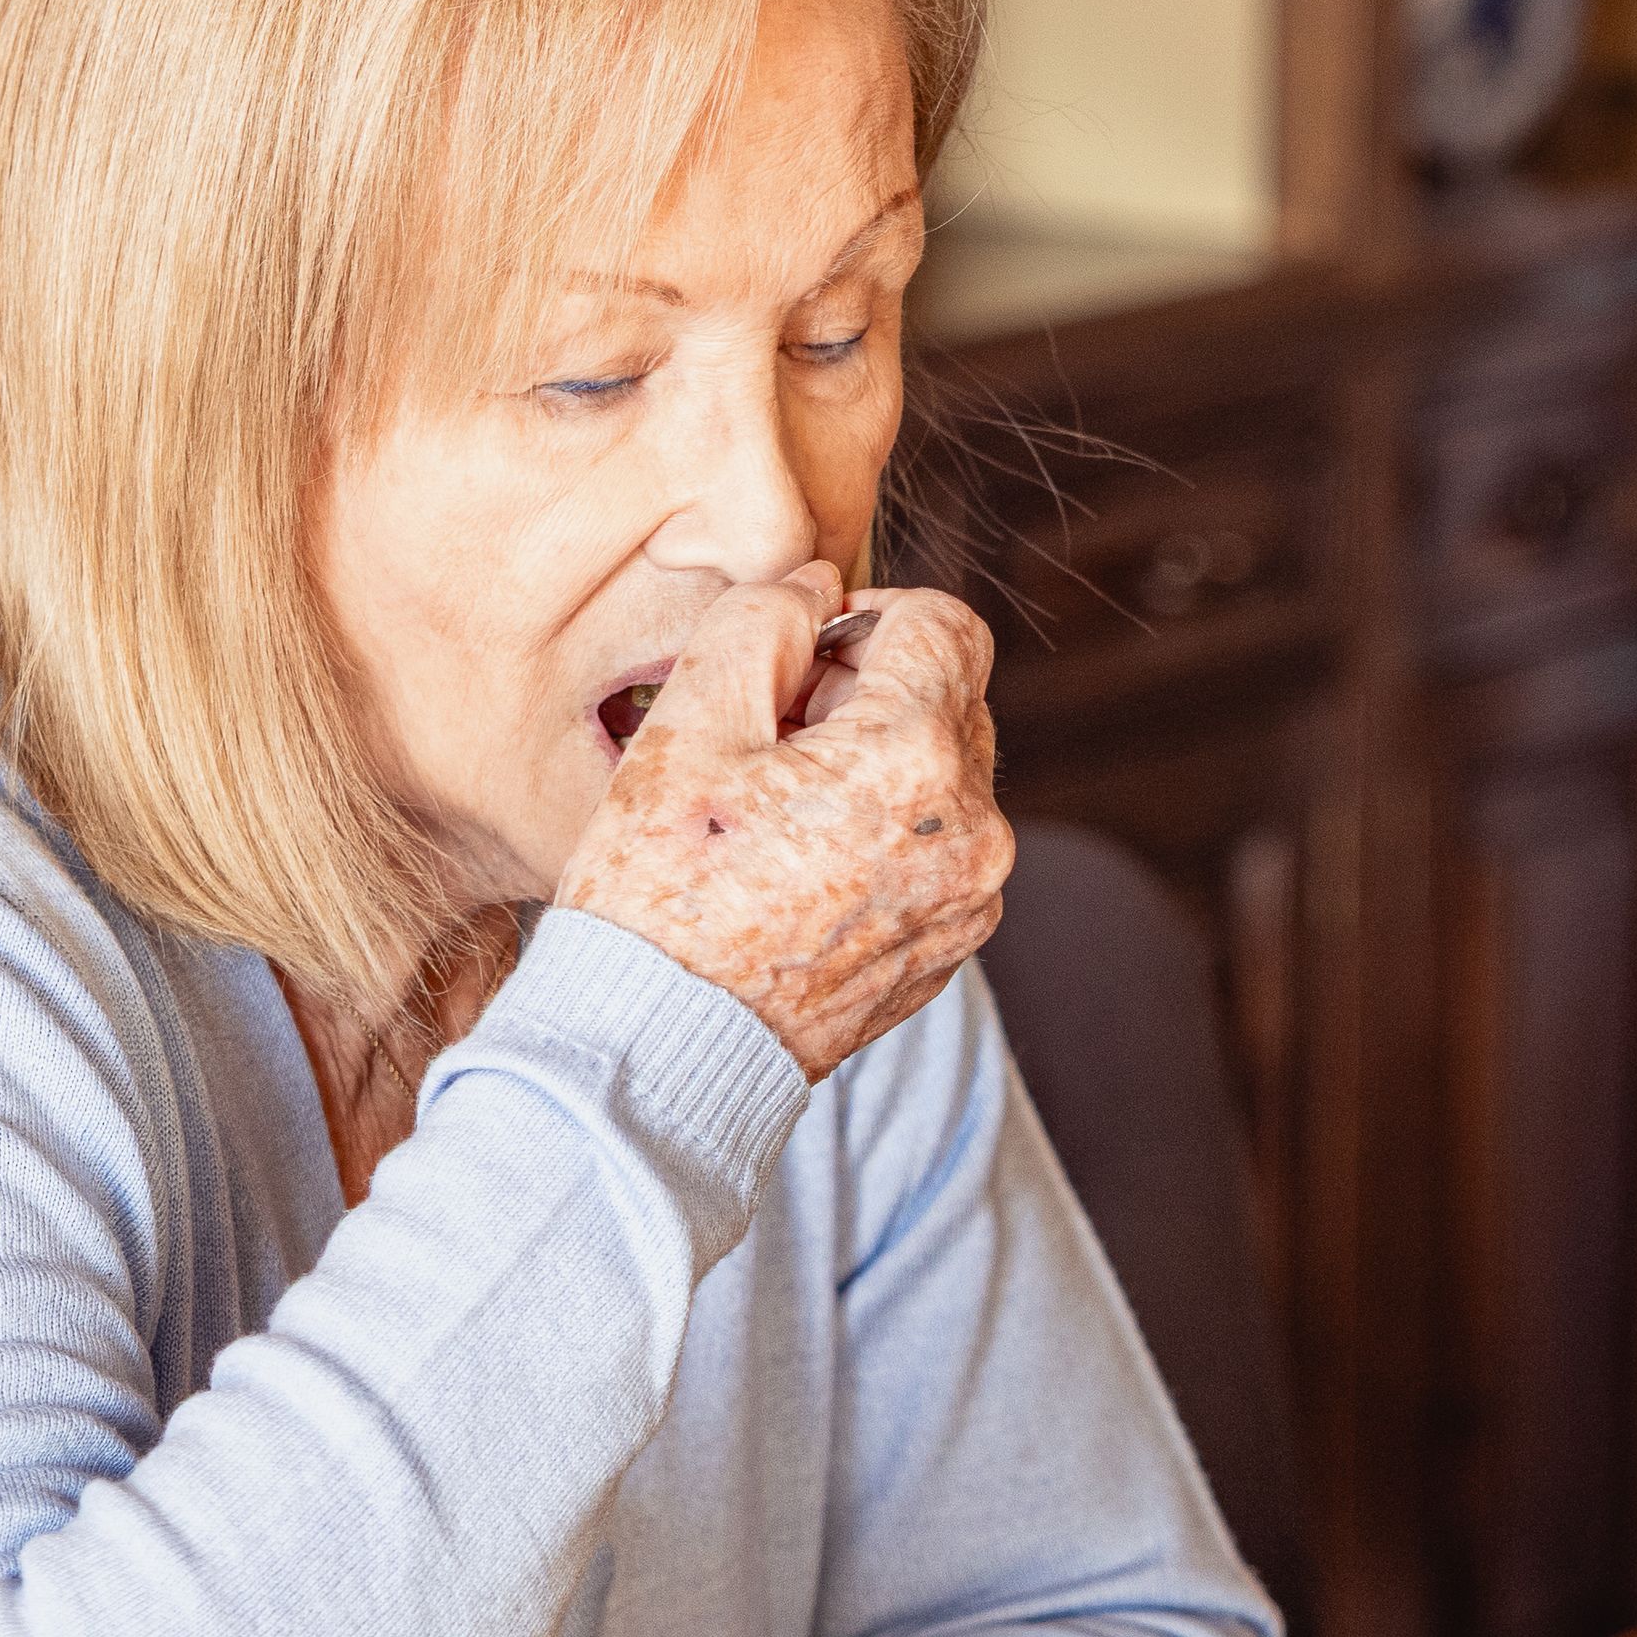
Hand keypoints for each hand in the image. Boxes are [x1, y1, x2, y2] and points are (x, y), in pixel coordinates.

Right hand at [556, 585, 1011, 1082]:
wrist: (661, 1048)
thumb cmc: (662, 892)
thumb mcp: (689, 724)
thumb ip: (763, 621)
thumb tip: (820, 587)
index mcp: (919, 760)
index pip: (946, 624)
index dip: (870, 616)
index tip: (803, 654)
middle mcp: (975, 831)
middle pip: (952, 697)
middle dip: (870, 692)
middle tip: (772, 737)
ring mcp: (972, 897)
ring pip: (948, 773)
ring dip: (880, 762)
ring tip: (781, 806)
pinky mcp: (953, 944)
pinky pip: (939, 847)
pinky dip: (887, 831)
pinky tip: (802, 863)